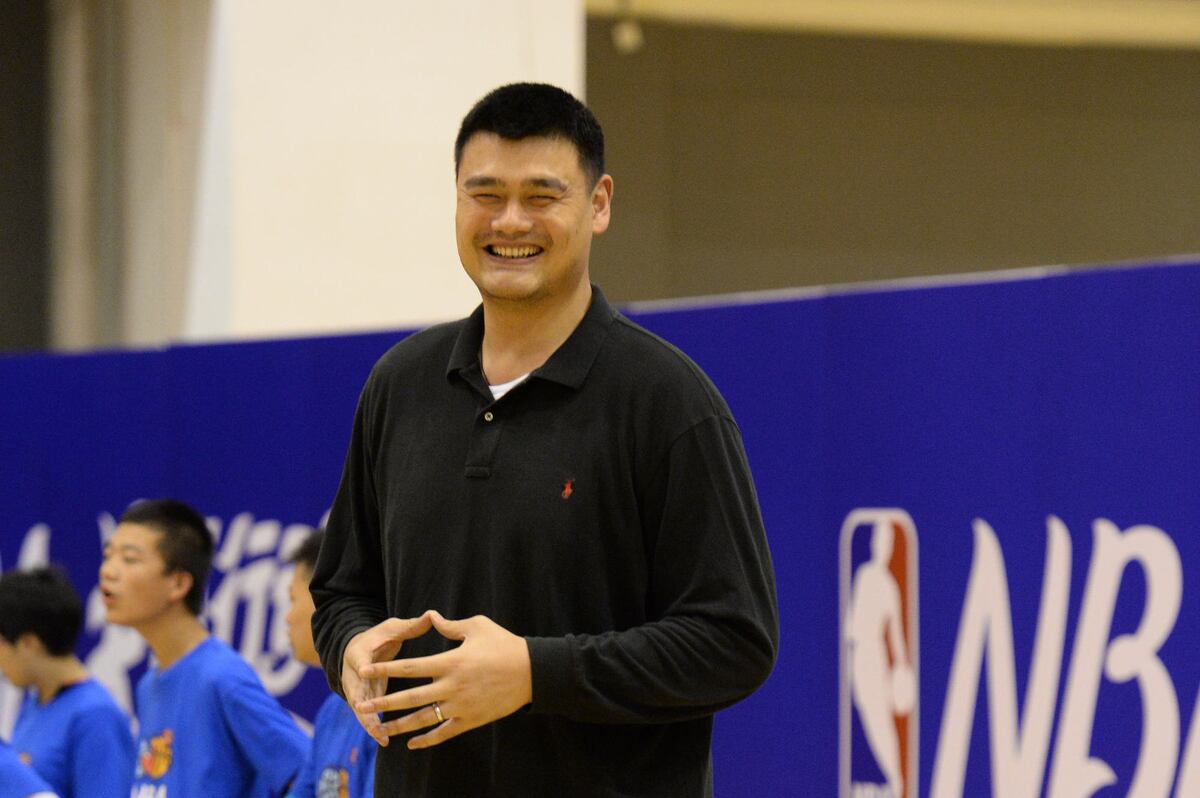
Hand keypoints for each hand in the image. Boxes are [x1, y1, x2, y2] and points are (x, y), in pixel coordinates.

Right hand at [341, 614, 433, 745]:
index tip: (365, 672)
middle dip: (363, 706)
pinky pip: (367, 716)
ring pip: (360, 709)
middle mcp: (354, 673)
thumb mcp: (392, 628)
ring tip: (382, 737)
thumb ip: (411, 626)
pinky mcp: (363, 700)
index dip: (362, 666)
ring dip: (369, 723)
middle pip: (356, 691)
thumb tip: (432, 615)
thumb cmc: (379, 637)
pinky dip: (374, 727)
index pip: (360, 659)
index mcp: (360, 652)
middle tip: (372, 719)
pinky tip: (385, 740)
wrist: (360, 649)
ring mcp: (356, 689)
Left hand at [354, 610, 531, 749]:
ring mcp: (460, 706)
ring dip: (400, 724)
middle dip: (383, 701)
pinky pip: (444, 733)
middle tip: (361, 705)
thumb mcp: (478, 626)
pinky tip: (412, 744)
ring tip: (381, 728)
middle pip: (409, 696)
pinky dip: (427, 740)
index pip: (409, 667)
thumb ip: (450, 625)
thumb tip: (431, 616)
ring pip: (423, 718)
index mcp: (450, 661)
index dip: (385, 668)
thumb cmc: (504, 644)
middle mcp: (451, 686)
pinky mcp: (470, 720)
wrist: (531, 672)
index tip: (365, 669)